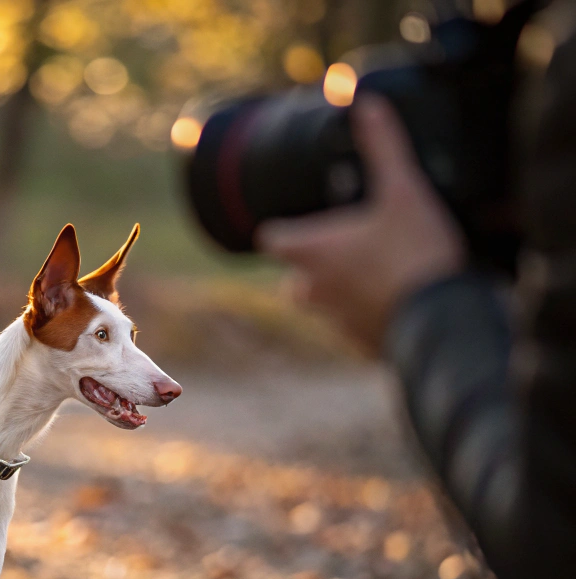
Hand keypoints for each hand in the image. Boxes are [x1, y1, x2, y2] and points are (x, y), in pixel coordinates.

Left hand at [256, 94, 466, 353]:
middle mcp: (313, 290)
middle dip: (306, 265)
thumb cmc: (413, 252)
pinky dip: (361, 311)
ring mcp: (333, 320)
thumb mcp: (403, 189)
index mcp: (313, 252)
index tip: (295, 220)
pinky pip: (349, 324)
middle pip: (291, 278)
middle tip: (339, 245)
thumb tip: (366, 105)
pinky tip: (390, 295)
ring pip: (319, 304)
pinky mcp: (357, 341)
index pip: (272, 239)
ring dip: (334, 288)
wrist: (439, 318)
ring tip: (369, 268)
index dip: (280, 229)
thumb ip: (383, 147)